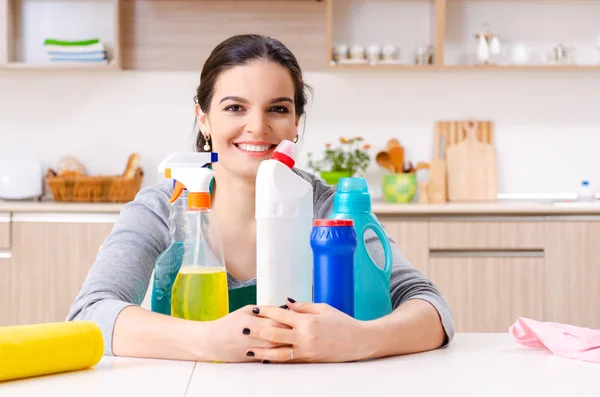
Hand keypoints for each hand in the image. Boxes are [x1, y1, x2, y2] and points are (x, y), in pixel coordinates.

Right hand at [205, 305, 290, 362]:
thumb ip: (266, 309)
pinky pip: (275, 356)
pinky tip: (286, 346)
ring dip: (290, 341)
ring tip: (294, 335)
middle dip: (293, 329)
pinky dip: (282, 350)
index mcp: (258, 323)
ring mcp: (260, 350)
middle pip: (285, 334)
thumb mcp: (246, 310)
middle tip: (299, 325)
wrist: (213, 342)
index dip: (292, 317)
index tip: (297, 314)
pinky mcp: (258, 359)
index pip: (282, 319)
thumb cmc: (229, 324)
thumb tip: (284, 308)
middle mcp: (261, 338)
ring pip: (283, 347)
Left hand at [242, 298, 371, 362]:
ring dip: (262, 351)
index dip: (266, 312)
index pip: (282, 315)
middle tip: (243, 329)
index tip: (254, 309)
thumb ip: (303, 306)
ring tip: (248, 350)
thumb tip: (287, 302)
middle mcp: (305, 337)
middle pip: (276, 335)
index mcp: (308, 321)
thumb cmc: (343, 323)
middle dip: (258, 332)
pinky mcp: (310, 360)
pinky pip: (290, 361)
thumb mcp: (324, 308)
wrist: (359, 342)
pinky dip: (276, 360)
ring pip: (279, 353)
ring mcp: (307, 351)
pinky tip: (265, 359)